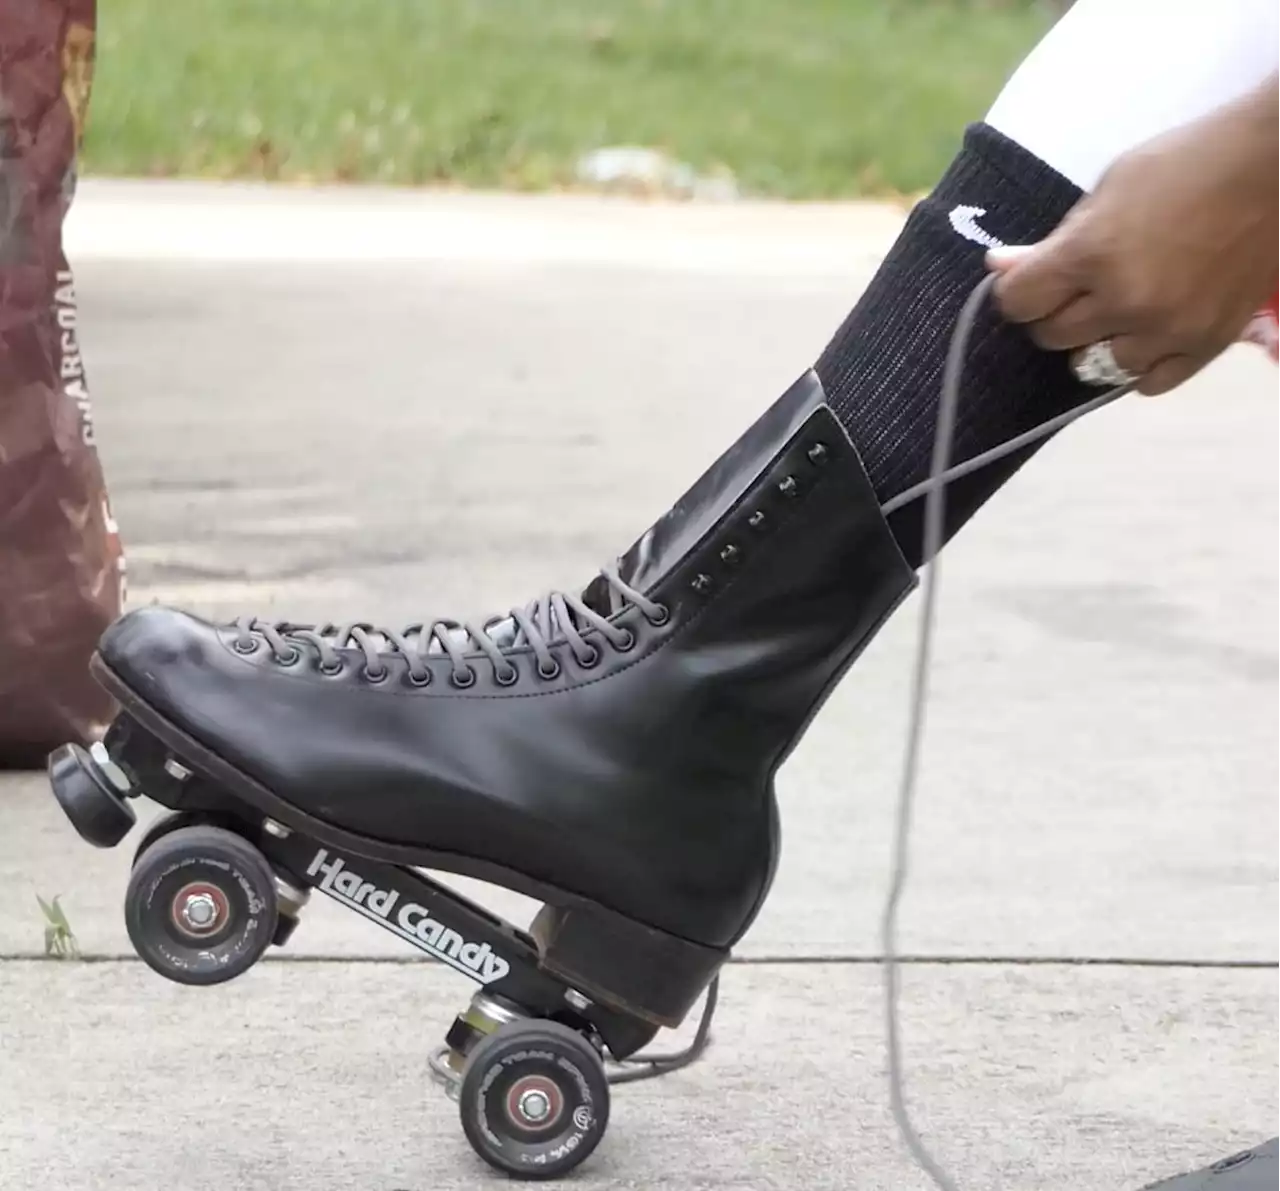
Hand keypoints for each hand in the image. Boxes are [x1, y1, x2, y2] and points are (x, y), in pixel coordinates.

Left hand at [986, 79, 1279, 394]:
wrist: (1276, 165)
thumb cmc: (1187, 163)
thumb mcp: (1109, 188)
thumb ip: (1055, 238)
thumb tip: (998, 267)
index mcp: (1093, 254)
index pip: (1018, 303)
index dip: (1017, 292)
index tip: (1030, 282)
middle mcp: (1126, 301)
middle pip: (1051, 337)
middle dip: (1054, 314)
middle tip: (1078, 290)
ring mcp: (1167, 329)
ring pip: (1095, 365)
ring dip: (1097, 341)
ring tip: (1119, 309)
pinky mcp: (1205, 345)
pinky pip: (1146, 382)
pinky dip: (1139, 363)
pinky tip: (1146, 334)